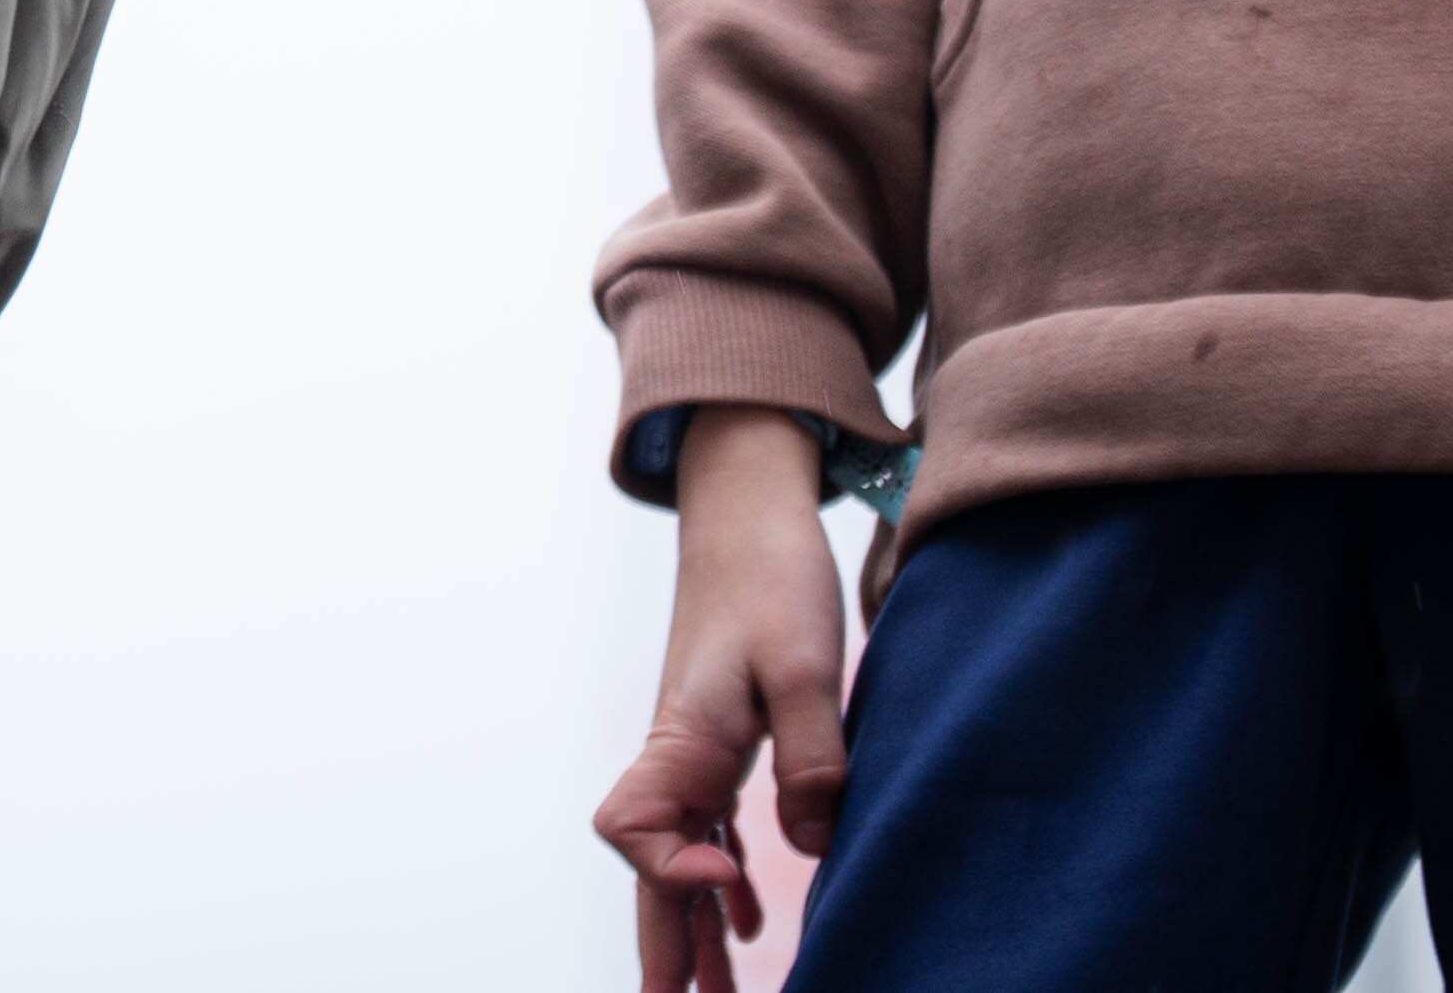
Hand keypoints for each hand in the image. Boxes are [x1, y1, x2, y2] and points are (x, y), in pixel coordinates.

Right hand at [591, 410, 856, 992]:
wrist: (750, 504)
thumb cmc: (772, 572)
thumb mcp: (804, 662)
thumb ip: (811, 758)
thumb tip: (817, 850)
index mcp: (681, 736)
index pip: (636, 830)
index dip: (675, 877)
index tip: (735, 889)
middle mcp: (676, 752)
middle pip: (651, 871)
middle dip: (665, 949)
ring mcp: (694, 750)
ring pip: (680, 860)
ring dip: (694, 931)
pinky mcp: (722, 740)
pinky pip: (708, 830)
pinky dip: (722, 882)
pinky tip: (750, 919)